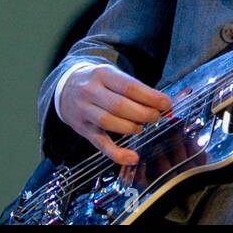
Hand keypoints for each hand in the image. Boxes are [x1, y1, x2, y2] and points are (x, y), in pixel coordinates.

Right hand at [58, 64, 172, 165]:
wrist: (65, 87)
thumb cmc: (98, 82)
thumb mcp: (113, 75)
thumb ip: (136, 89)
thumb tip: (164, 105)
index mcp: (102, 74)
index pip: (129, 87)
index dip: (150, 97)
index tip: (166, 104)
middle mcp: (90, 92)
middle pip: (120, 106)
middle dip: (143, 113)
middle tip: (156, 117)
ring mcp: (84, 111)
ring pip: (109, 123)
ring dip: (132, 127)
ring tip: (141, 127)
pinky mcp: (83, 130)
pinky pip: (100, 144)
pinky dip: (117, 154)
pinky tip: (132, 157)